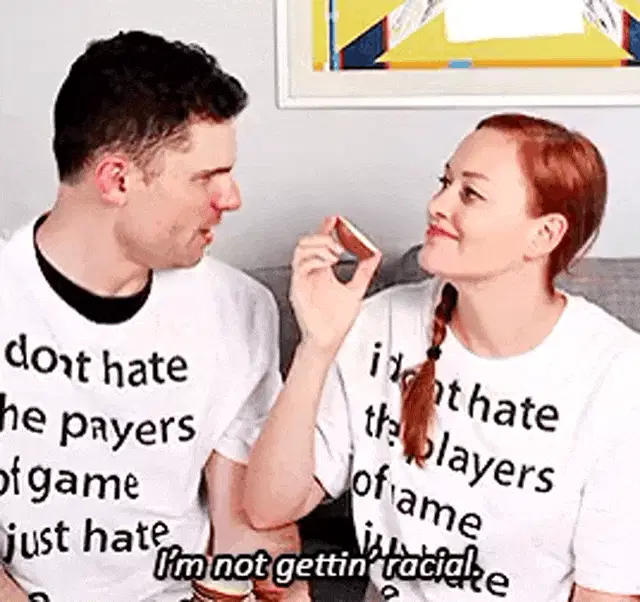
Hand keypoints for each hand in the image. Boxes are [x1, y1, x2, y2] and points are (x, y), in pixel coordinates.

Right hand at [289, 216, 381, 356]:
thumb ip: (364, 271)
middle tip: (339, 243)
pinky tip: (326, 264)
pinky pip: (300, 266)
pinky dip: (314, 260)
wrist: (328, 339)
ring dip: (320, 246)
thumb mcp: (356, 290)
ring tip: (335, 253)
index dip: (326, 229)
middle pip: (308, 242)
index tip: (336, 220)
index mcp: (322, 271)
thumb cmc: (336, 321)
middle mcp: (311, 273)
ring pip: (302, 249)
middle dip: (324, 236)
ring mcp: (304, 279)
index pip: (321, 243)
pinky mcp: (298, 288)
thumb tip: (374, 256)